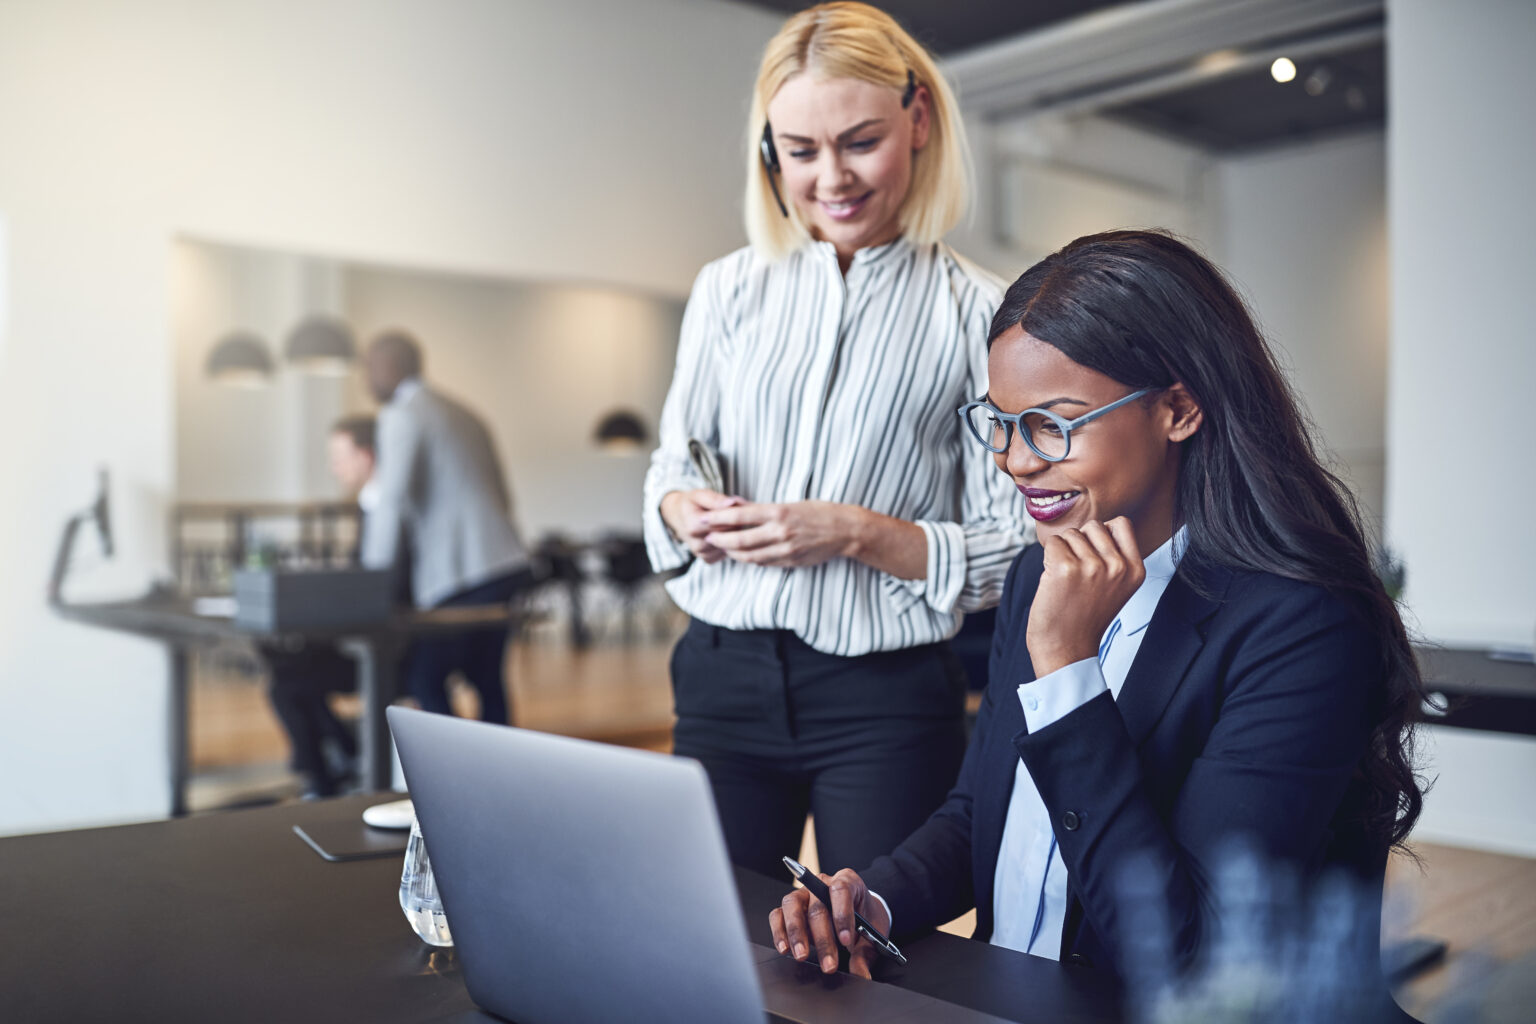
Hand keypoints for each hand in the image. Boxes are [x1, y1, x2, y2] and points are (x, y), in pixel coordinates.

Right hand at [659, 489, 743, 563]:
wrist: (678, 516)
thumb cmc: (691, 504)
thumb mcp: (700, 495)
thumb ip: (716, 499)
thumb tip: (732, 503)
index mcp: (694, 526)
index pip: (725, 523)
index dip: (735, 513)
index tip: (736, 505)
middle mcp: (697, 543)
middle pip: (729, 535)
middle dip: (736, 523)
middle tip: (734, 512)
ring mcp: (702, 553)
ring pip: (730, 545)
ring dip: (733, 534)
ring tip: (726, 522)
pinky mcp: (707, 559)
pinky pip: (726, 553)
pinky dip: (728, 544)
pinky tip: (722, 534)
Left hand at [702, 501, 862, 568]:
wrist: (845, 530)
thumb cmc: (818, 512)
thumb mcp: (791, 504)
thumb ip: (765, 509)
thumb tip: (739, 509)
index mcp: (778, 512)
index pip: (739, 516)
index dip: (717, 519)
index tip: (703, 519)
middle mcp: (779, 531)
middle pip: (740, 540)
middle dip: (720, 539)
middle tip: (706, 537)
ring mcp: (785, 549)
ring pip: (749, 555)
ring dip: (732, 552)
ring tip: (721, 547)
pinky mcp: (790, 561)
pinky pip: (764, 562)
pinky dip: (750, 559)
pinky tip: (742, 555)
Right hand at [768, 868, 887, 979]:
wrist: (860, 914)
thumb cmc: (865, 920)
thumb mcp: (872, 936)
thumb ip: (865, 954)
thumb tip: (860, 974)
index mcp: (848, 881)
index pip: (840, 890)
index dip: (842, 915)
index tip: (846, 941)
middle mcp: (822, 884)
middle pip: (817, 906)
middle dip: (822, 939)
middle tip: (829, 964)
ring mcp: (803, 895)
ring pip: (792, 905)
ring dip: (796, 933)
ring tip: (801, 955)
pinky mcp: (790, 908)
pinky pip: (778, 914)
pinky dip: (779, 931)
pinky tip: (785, 949)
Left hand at [1025, 518, 1145, 676]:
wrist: (1067, 649)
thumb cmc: (1085, 616)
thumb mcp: (1116, 587)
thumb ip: (1114, 557)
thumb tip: (1097, 526)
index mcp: (1135, 570)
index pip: (1121, 524)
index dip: (1101, 534)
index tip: (1094, 556)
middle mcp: (1118, 567)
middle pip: (1093, 526)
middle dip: (1080, 543)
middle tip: (1077, 574)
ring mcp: (1092, 567)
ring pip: (1071, 534)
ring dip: (1063, 552)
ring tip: (1067, 581)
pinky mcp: (1066, 569)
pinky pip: (1053, 543)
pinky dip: (1048, 559)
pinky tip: (1054, 581)